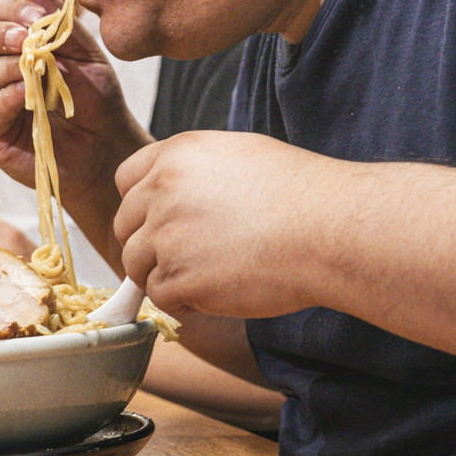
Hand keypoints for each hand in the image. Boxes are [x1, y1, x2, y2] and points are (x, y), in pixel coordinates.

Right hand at [0, 0, 149, 210]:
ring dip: (11, 67)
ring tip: (39, 71)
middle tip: (27, 39)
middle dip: (2, 34)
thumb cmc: (95, 98)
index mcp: (16, 43)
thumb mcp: (84, 52)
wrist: (107, 146)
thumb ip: (57, 18)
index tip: (38, 16)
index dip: (10, 7)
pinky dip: (6, 98)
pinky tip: (28, 94)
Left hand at [112, 131, 334, 318]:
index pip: (127, 180)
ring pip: (137, 265)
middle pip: (126, 226)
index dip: (144, 205)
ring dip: (167, 275)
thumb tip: (172, 194)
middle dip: (152, 243)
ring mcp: (166, 235)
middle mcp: (161, 190)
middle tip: (195, 255)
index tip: (168, 220)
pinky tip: (222, 290)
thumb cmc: (301, 194)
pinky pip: (160, 297)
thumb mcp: (241, 157)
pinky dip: (185, 301)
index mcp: (177, 154)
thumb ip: (195, 171)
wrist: (329, 229)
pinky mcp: (177, 277)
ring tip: (214, 273)